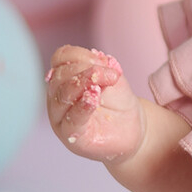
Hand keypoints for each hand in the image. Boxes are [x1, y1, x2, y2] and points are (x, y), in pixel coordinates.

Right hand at [45, 45, 142, 163]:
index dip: (79, 55)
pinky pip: (71, 120)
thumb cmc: (118, 102)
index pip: (60, 58)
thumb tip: (96, 59)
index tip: (103, 61)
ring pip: (62, 96)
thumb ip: (101, 67)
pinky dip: (81, 107)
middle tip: (110, 74)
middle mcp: (57, 97)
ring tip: (102, 85)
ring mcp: (62, 118)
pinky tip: (92, 99)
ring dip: (82, 84)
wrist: (133, 128)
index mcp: (64, 79)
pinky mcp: (72, 137)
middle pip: (59, 76)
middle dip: (85, 70)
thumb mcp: (112, 78)